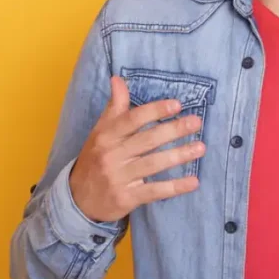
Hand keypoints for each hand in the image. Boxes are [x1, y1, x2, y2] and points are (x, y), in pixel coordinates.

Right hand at [69, 76, 203, 222]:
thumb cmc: (95, 159)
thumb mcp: (100, 132)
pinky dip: (174, 187)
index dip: (155, 111)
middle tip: (196, 122)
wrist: (78, 199)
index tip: (177, 104)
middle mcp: (111, 155)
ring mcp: (118, 178)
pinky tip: (193, 182)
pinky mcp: (126, 198)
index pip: (132, 120)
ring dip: (178, 155)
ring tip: (200, 147)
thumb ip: (114, 108)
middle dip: (173, 130)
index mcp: (106, 136)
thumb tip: (118, 79)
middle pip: (146, 140)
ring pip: (153, 164)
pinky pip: (154, 191)